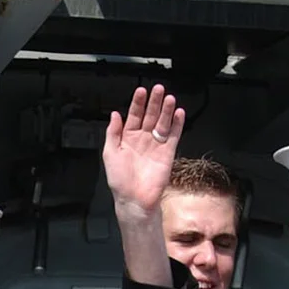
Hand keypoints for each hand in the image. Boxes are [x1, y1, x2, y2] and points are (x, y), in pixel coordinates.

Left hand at [102, 85, 183, 219]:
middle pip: (150, 116)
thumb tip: (115, 115)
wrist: (134, 198)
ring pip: (162, 123)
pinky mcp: (167, 153)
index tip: (141, 91)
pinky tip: (178, 113)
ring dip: (166, 111)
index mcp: (127, 139)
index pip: (134, 116)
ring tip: (169, 98)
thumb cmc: (120, 180)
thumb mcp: (110, 153)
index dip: (137, 103)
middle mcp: (142, 140)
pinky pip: (173, 135)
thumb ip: (113, 132)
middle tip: (158, 89)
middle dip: (154, 103)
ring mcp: (155, 145)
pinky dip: (176, 124)